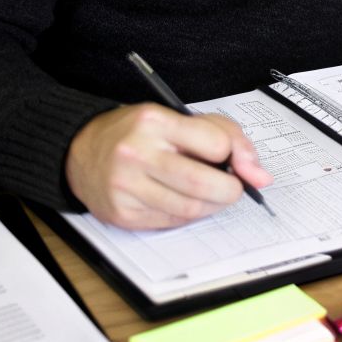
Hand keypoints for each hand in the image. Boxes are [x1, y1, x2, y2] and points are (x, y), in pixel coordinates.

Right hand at [64, 103, 272, 229]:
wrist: (81, 150)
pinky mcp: (121, 213)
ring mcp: (126, 186)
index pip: (216, 145)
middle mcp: (137, 153)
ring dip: (213, 206)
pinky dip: (188, 216)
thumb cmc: (140, 132)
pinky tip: (184, 201)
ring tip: (212, 194)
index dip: (232, 154)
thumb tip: (260, 176)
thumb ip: (228, 137)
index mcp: (155, 122)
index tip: (229, 157)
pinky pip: (171, 223)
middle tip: (233, 187)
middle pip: (203, 184)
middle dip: (230, 190)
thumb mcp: (182, 118)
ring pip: (190, 210)